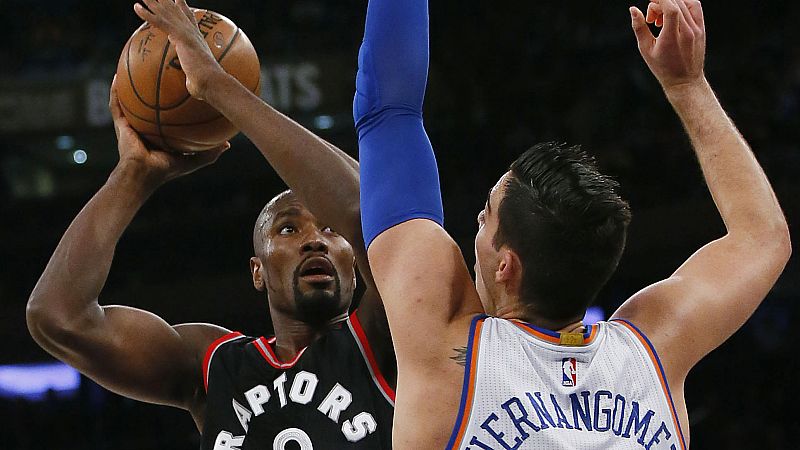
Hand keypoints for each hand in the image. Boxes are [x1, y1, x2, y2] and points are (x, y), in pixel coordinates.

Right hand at [109, 76, 227, 186]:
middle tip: (159, 70)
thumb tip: (228, 144)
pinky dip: (115, 92)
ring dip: (130, 85)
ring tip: (132, 67)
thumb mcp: (193, 159)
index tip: (183, 86)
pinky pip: (116, 105)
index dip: (174, 102)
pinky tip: (117, 77)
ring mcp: (132, 126)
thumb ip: (209, 152)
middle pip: (150, 104)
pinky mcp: (120, 125)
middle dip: (153, 88)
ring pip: (131, 101)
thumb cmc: (166, 170)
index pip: (168, 115)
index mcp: (161, 135)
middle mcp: (146, 128)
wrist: (142, 175)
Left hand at [133, 0, 223, 99]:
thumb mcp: (198, 77)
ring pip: (165, 12)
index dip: (182, 8)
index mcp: (196, 39)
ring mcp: (186, 33)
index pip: (188, 19)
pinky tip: (136, 7)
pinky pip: (160, 22)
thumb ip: (193, 76)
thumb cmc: (206, 85)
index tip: (178, 0)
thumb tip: (192, 86)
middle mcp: (192, 32)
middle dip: (165, 1)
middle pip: (175, 10)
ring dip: (152, 2)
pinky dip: (147, 15)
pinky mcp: (180, 37)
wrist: (210, 82)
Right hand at [630, 0, 705, 89]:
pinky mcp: (702, 28)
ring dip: (670, 3)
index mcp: (672, 38)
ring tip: (660, 18)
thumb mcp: (646, 49)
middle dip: (659, 4)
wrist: (685, 81)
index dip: (660, 0)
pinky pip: (694, 6)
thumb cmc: (662, 68)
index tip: (649, 0)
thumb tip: (633, 9)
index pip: (670, 8)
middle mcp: (687, 31)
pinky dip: (682, 3)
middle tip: (650, 18)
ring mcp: (697, 29)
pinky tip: (673, 12)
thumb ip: (639, 28)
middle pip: (675, 4)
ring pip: (685, 2)